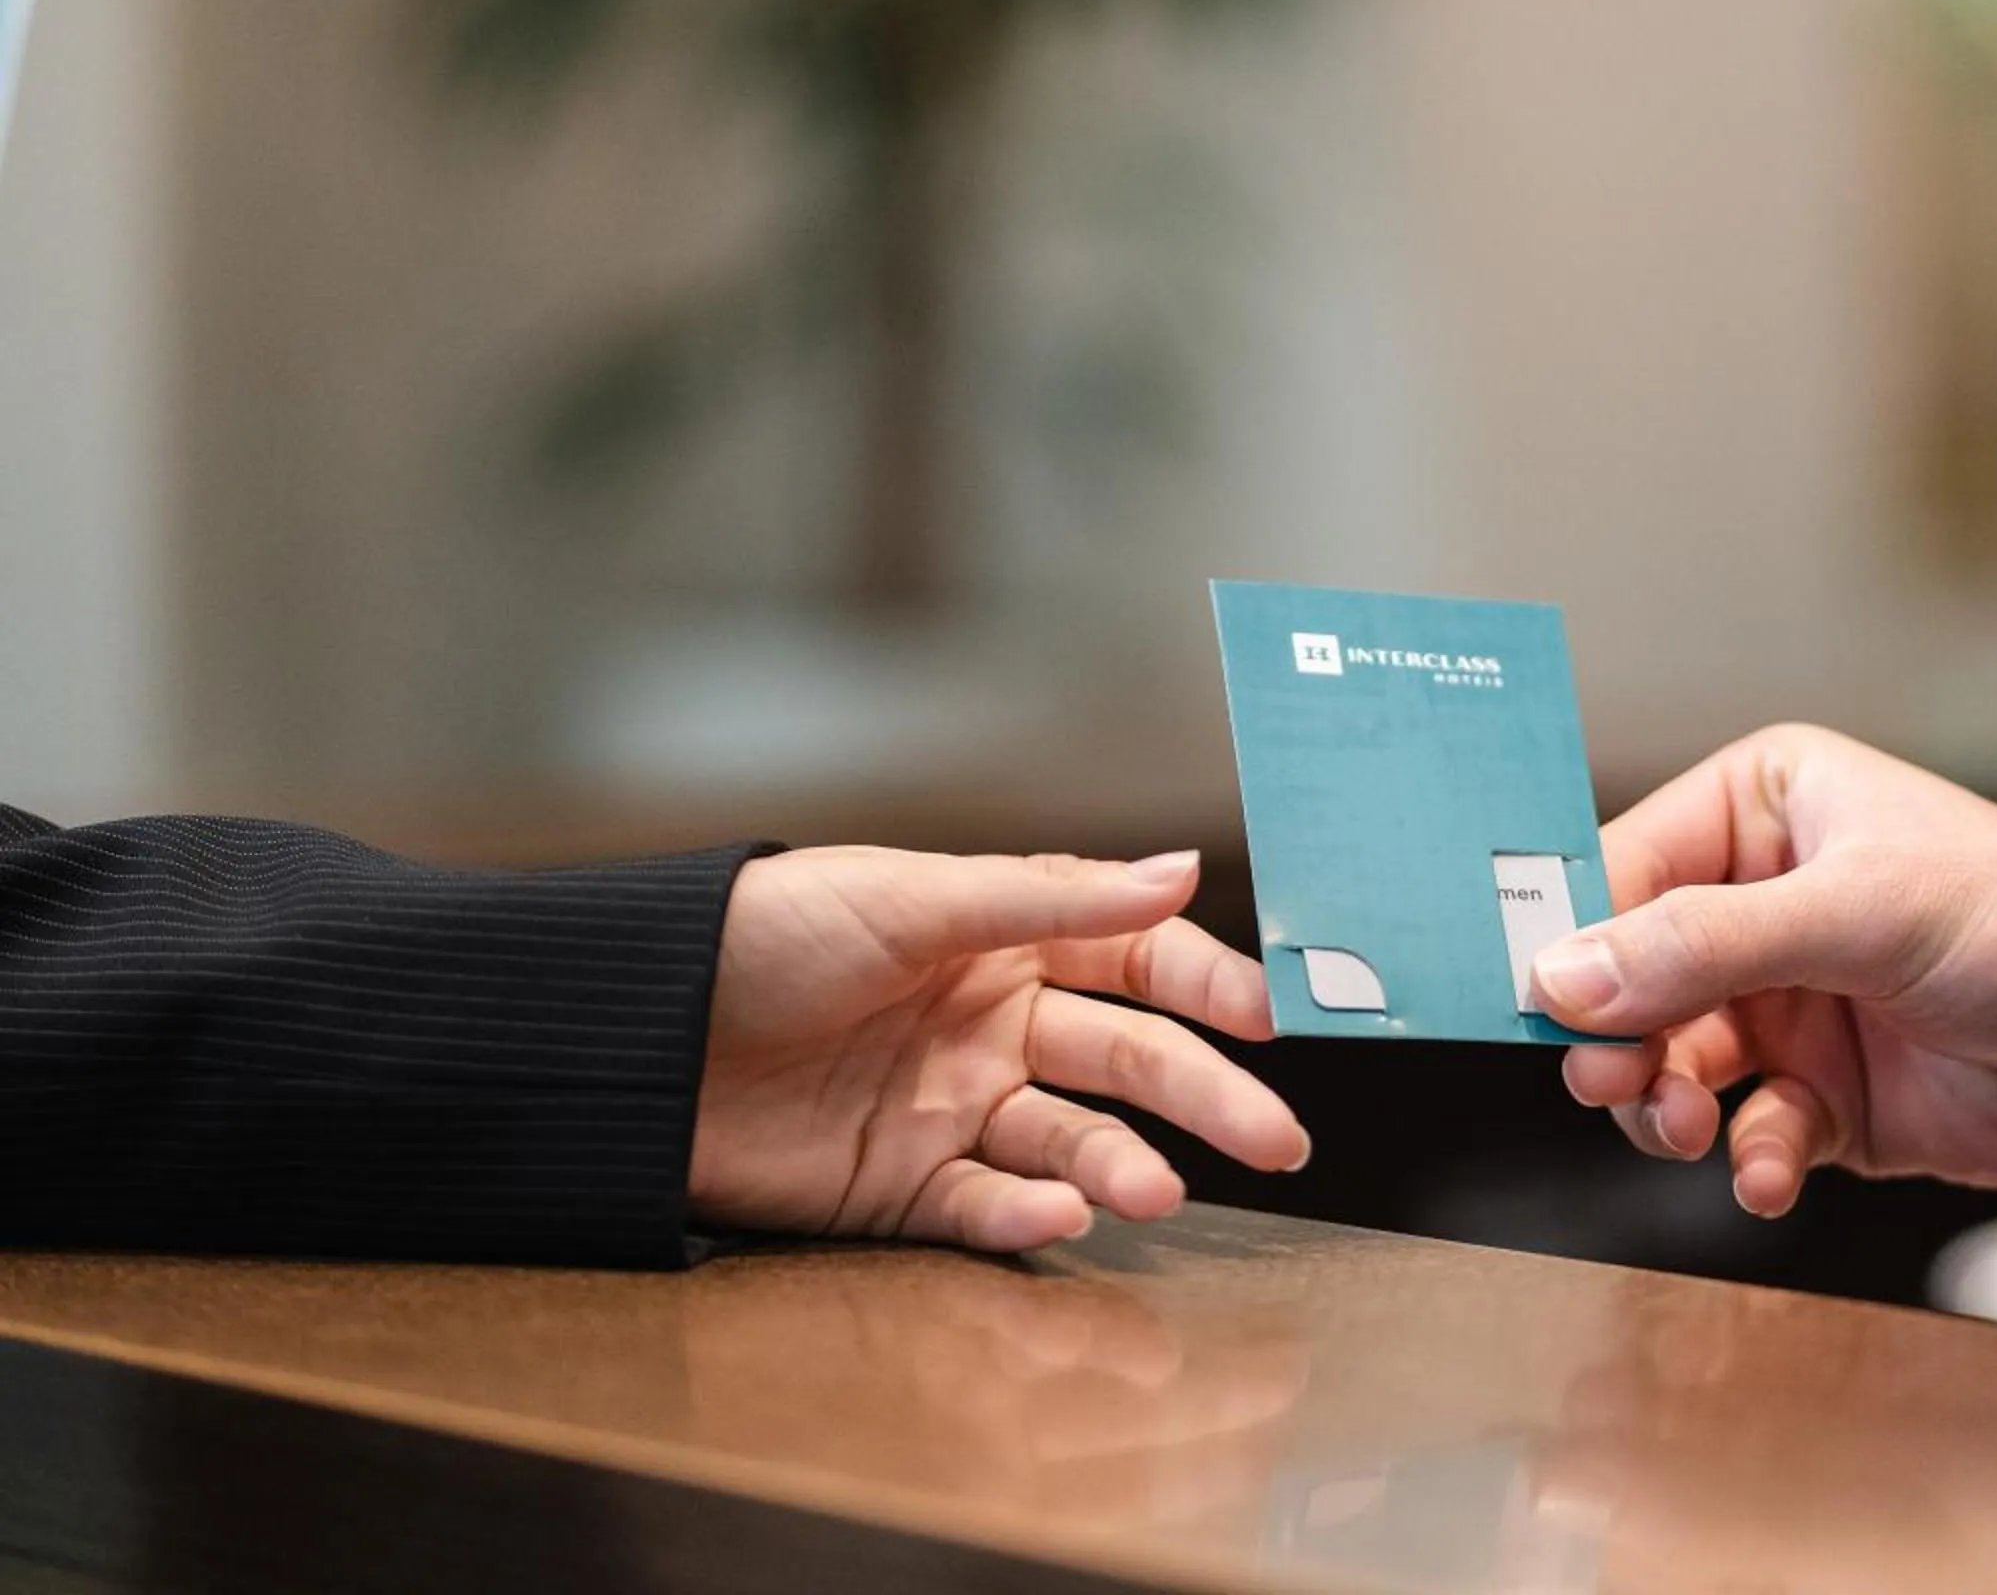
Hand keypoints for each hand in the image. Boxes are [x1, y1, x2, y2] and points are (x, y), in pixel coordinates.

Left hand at [689, 847, 1306, 1251]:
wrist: (632, 1036)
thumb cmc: (761, 936)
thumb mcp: (909, 900)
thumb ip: (1050, 897)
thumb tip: (1181, 869)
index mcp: (1004, 941)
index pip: (1137, 958)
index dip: (1207, 984)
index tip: (1269, 1018)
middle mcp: (994, 1025)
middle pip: (1128, 1061)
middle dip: (1208, 1096)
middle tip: (1278, 1137)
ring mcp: (956, 1108)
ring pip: (1074, 1142)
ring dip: (1123, 1164)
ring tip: (1156, 1189)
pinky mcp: (905, 1188)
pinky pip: (989, 1207)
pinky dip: (1030, 1214)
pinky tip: (1062, 1213)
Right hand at [1537, 726, 1996, 1214]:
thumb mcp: (1863, 911)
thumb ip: (1705, 945)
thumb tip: (1566, 975)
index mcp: (1766, 809)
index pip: (1621, 867)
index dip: (1569, 938)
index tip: (1530, 1003)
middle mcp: (1768, 905)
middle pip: (1629, 980)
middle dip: (1619, 1040)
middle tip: (1619, 1085)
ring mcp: (1799, 1005)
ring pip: (1674, 1068)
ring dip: (1674, 1109)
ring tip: (1699, 1131)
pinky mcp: (1835, 1099)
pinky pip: (1749, 1134)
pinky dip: (1751, 1158)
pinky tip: (1774, 1171)